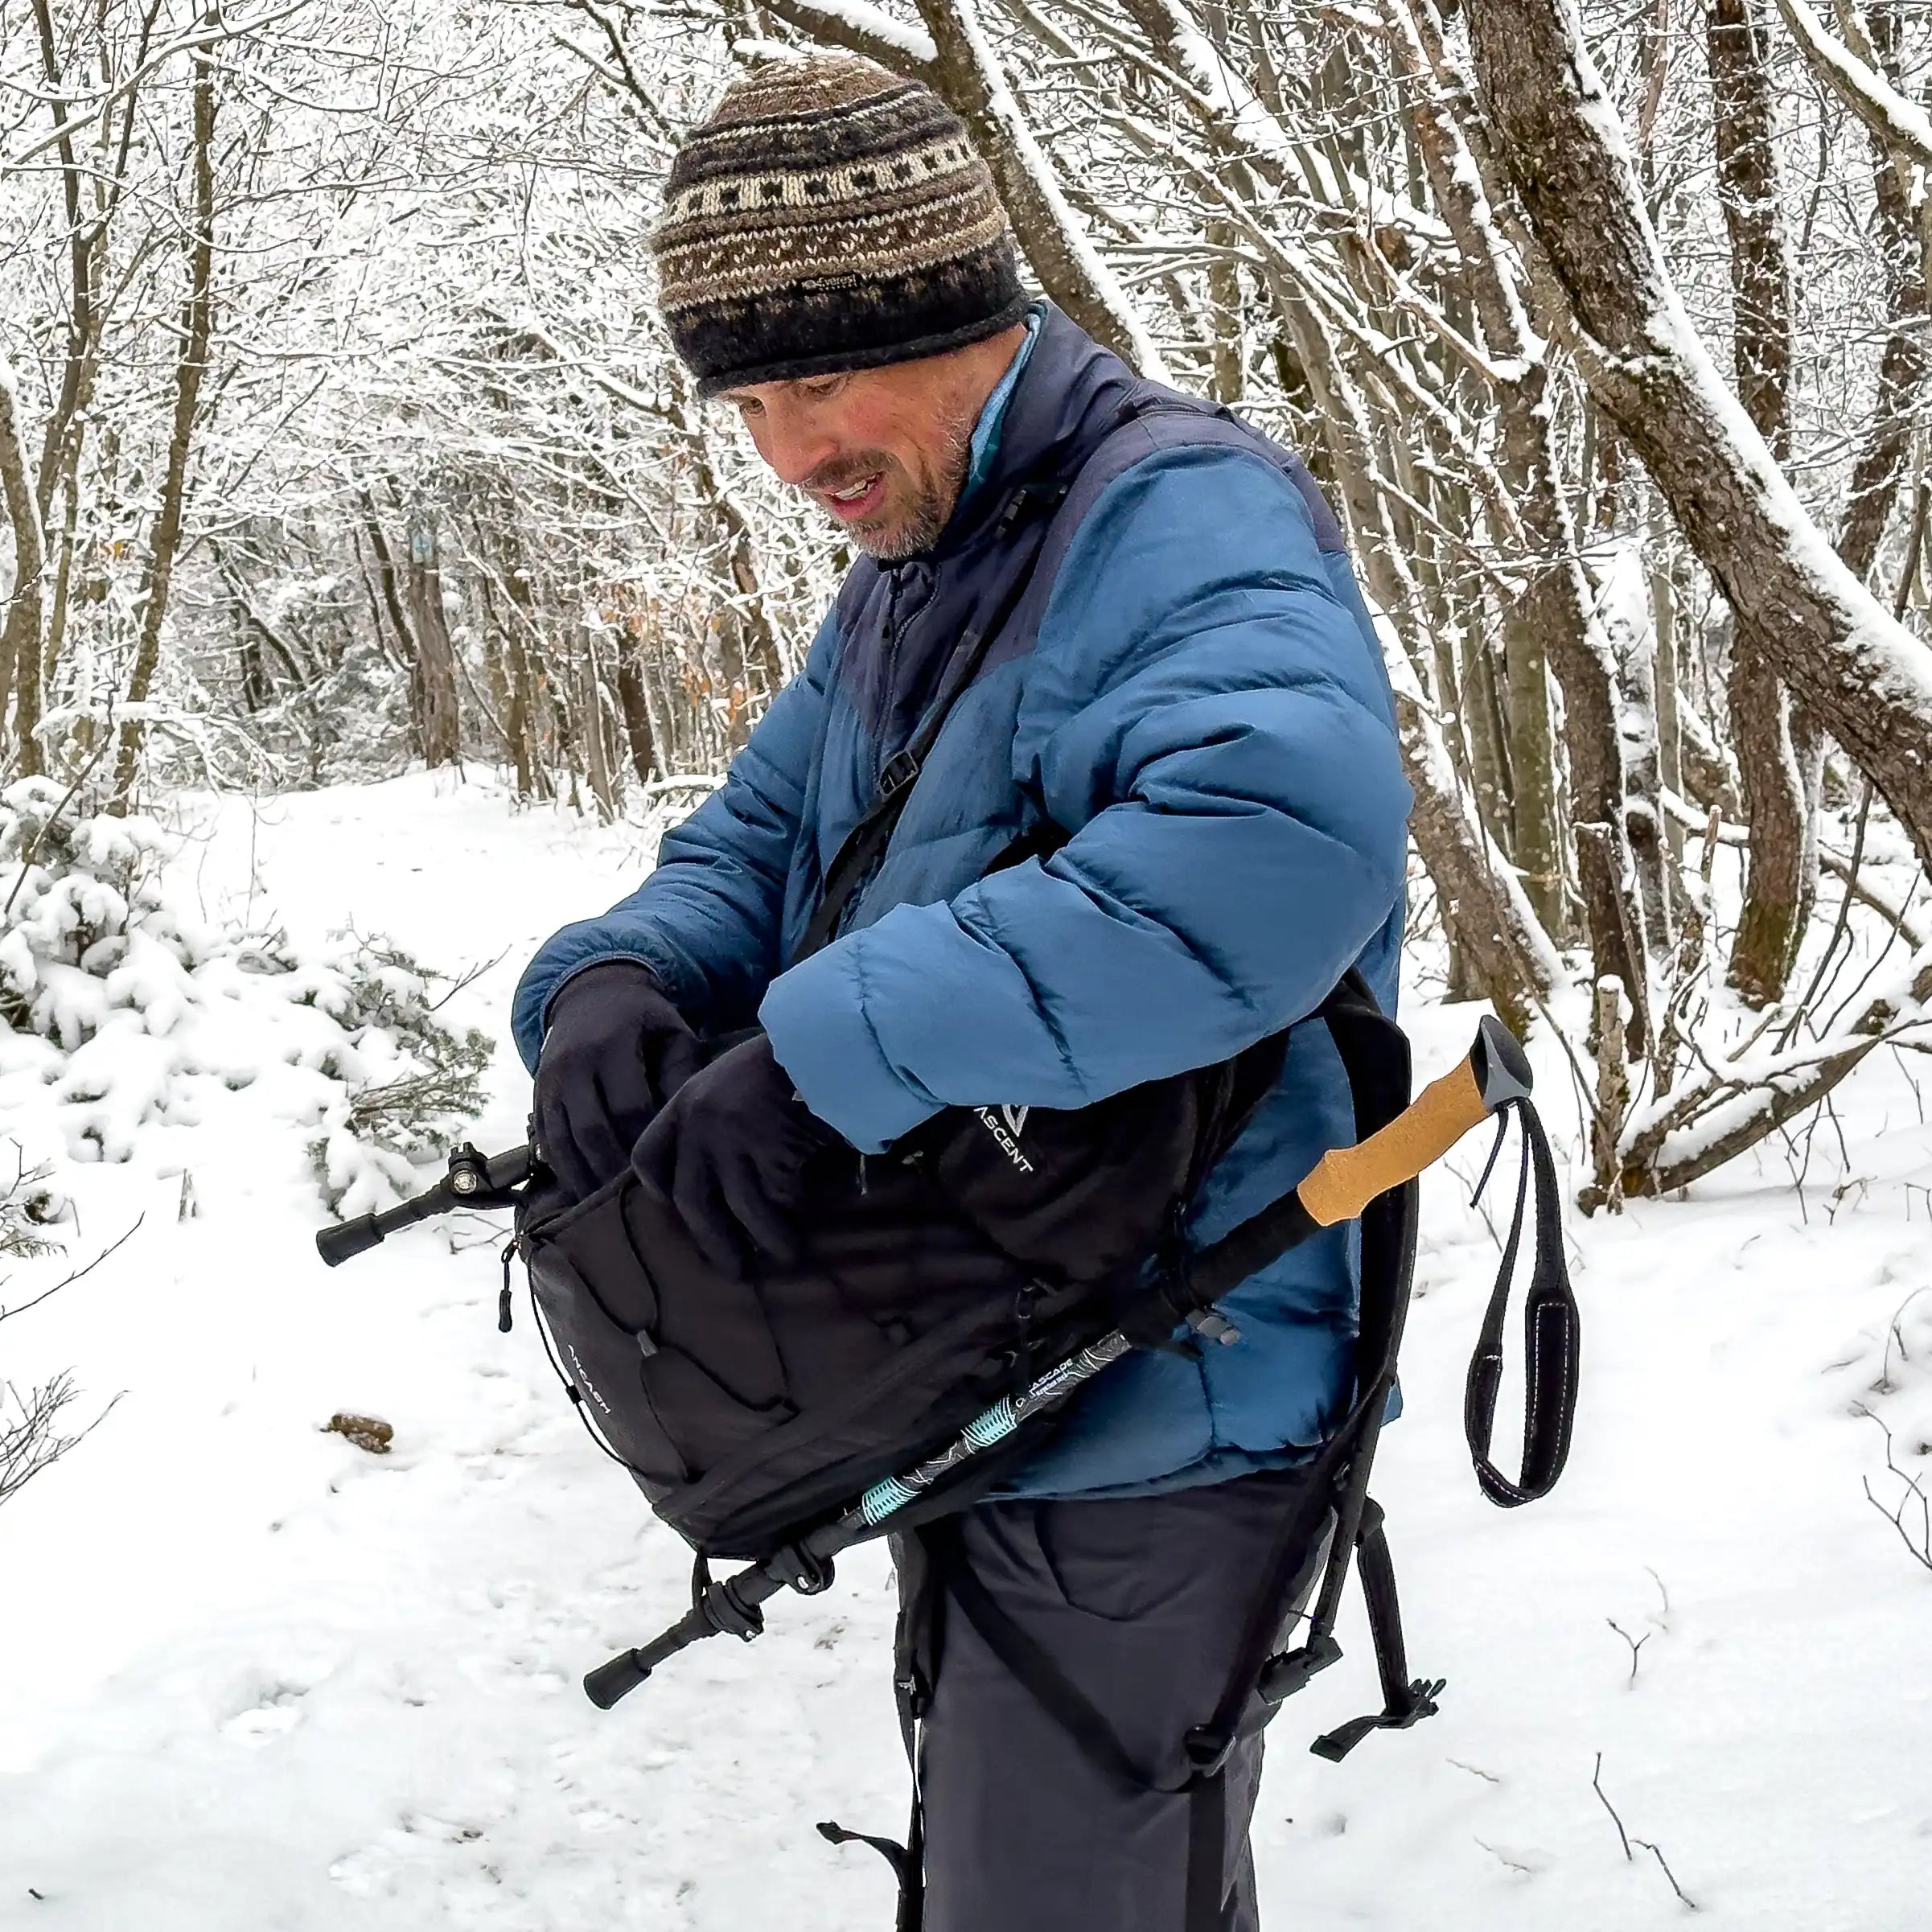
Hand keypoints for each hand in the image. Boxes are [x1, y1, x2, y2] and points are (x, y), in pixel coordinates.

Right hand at [532, 962, 702, 1199]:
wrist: (591, 993)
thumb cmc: (645, 1020)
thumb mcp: (672, 1033)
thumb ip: (682, 1074)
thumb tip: (689, 1126)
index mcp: (611, 1044)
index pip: (629, 1106)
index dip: (647, 1143)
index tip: (669, 1171)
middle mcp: (573, 1064)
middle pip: (592, 1132)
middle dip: (616, 1171)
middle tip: (643, 1203)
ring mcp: (549, 1081)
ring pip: (563, 1143)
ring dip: (587, 1179)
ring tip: (615, 1207)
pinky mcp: (537, 1096)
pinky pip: (546, 1142)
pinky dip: (565, 1170)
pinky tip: (587, 1192)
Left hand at [630, 1033, 843, 1272]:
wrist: (817, 1042)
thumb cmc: (778, 1059)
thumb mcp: (727, 1079)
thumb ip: (710, 1116)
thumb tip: (717, 1170)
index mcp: (684, 1104)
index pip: (647, 1155)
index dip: (656, 1188)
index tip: (669, 1205)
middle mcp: (699, 1128)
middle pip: (692, 1199)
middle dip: (712, 1240)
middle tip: (731, 1267)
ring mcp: (734, 1141)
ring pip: (741, 1207)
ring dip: (763, 1238)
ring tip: (785, 1256)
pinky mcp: (771, 1150)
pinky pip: (779, 1196)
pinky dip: (791, 1216)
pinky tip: (805, 1228)